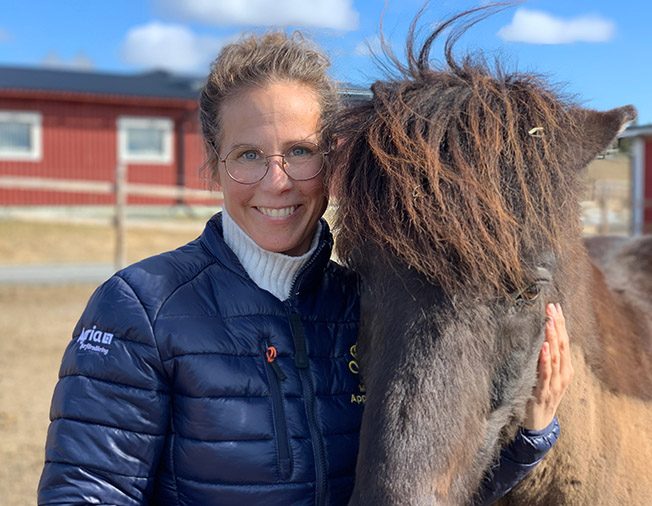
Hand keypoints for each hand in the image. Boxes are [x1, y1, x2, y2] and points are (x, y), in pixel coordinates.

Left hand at [523, 303, 573, 429]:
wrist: (540, 422)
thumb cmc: (543, 396)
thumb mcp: (547, 375)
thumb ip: (547, 358)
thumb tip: (544, 338)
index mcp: (565, 368)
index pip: (563, 341)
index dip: (560, 323)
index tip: (555, 306)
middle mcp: (564, 374)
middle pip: (562, 345)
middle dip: (557, 325)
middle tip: (552, 307)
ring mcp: (556, 383)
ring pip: (556, 357)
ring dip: (552, 338)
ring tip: (549, 322)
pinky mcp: (545, 391)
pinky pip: (546, 373)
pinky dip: (546, 359)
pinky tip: (544, 347)